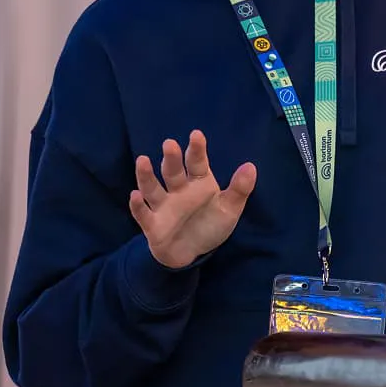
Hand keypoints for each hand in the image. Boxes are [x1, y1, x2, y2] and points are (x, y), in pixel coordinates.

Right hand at [129, 130, 256, 268]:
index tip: (196, 134)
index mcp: (198, 183)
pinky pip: (143, 214)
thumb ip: (239, 189)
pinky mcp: (152, 224)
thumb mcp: (229, 209)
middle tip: (170, 144)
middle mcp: (178, 190)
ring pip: (152, 188)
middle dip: (172, 158)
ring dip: (146, 175)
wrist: (191, 252)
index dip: (196, 149)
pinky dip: (137, 206)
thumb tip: (251, 166)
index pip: (197, 163)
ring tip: (142, 160)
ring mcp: (163, 206)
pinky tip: (134, 195)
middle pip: (173, 172)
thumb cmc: (209, 225)